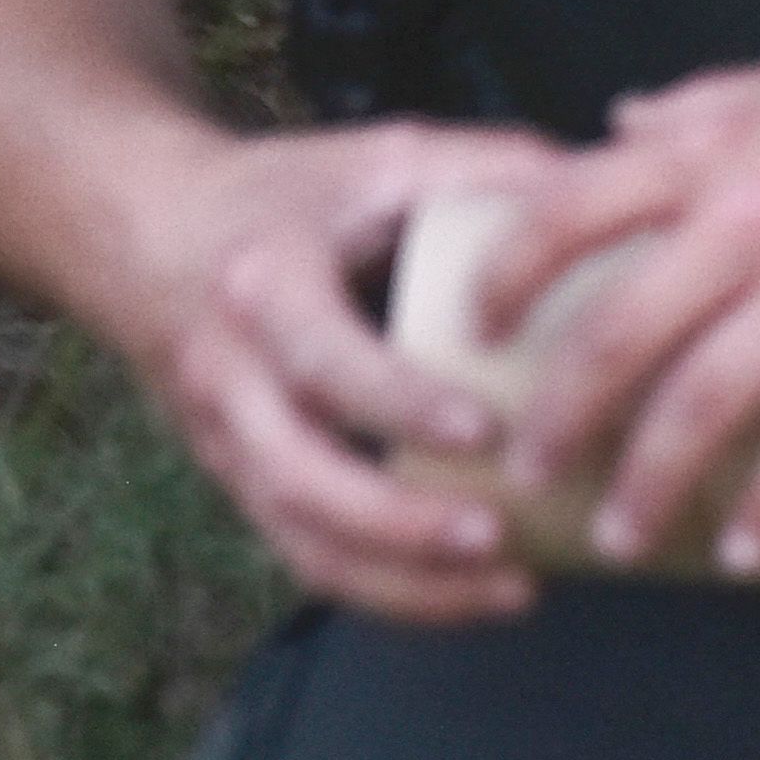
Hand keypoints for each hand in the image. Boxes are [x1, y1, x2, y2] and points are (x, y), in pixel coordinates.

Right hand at [88, 119, 571, 627]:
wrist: (150, 232)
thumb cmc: (289, 198)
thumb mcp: (375, 160)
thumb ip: (484, 169)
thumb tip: (610, 184)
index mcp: (264, 287)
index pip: (324, 359)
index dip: (398, 403)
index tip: (484, 431)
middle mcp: (230, 376)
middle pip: (299, 477)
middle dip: (399, 525)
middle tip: (500, 538)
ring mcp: (229, 444)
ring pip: (302, 541)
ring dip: (407, 584)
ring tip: (513, 591)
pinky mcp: (246, 487)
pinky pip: (311, 561)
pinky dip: (394, 595)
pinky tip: (478, 599)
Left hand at [479, 27, 759, 578]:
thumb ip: (707, 101)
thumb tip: (620, 119)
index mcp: (722, 150)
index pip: (571, 208)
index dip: (509, 274)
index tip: (481, 330)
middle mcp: (756, 221)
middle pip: (619, 333)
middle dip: (561, 417)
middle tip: (531, 473)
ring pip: (706, 404)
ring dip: (652, 483)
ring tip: (623, 538)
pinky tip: (748, 551)